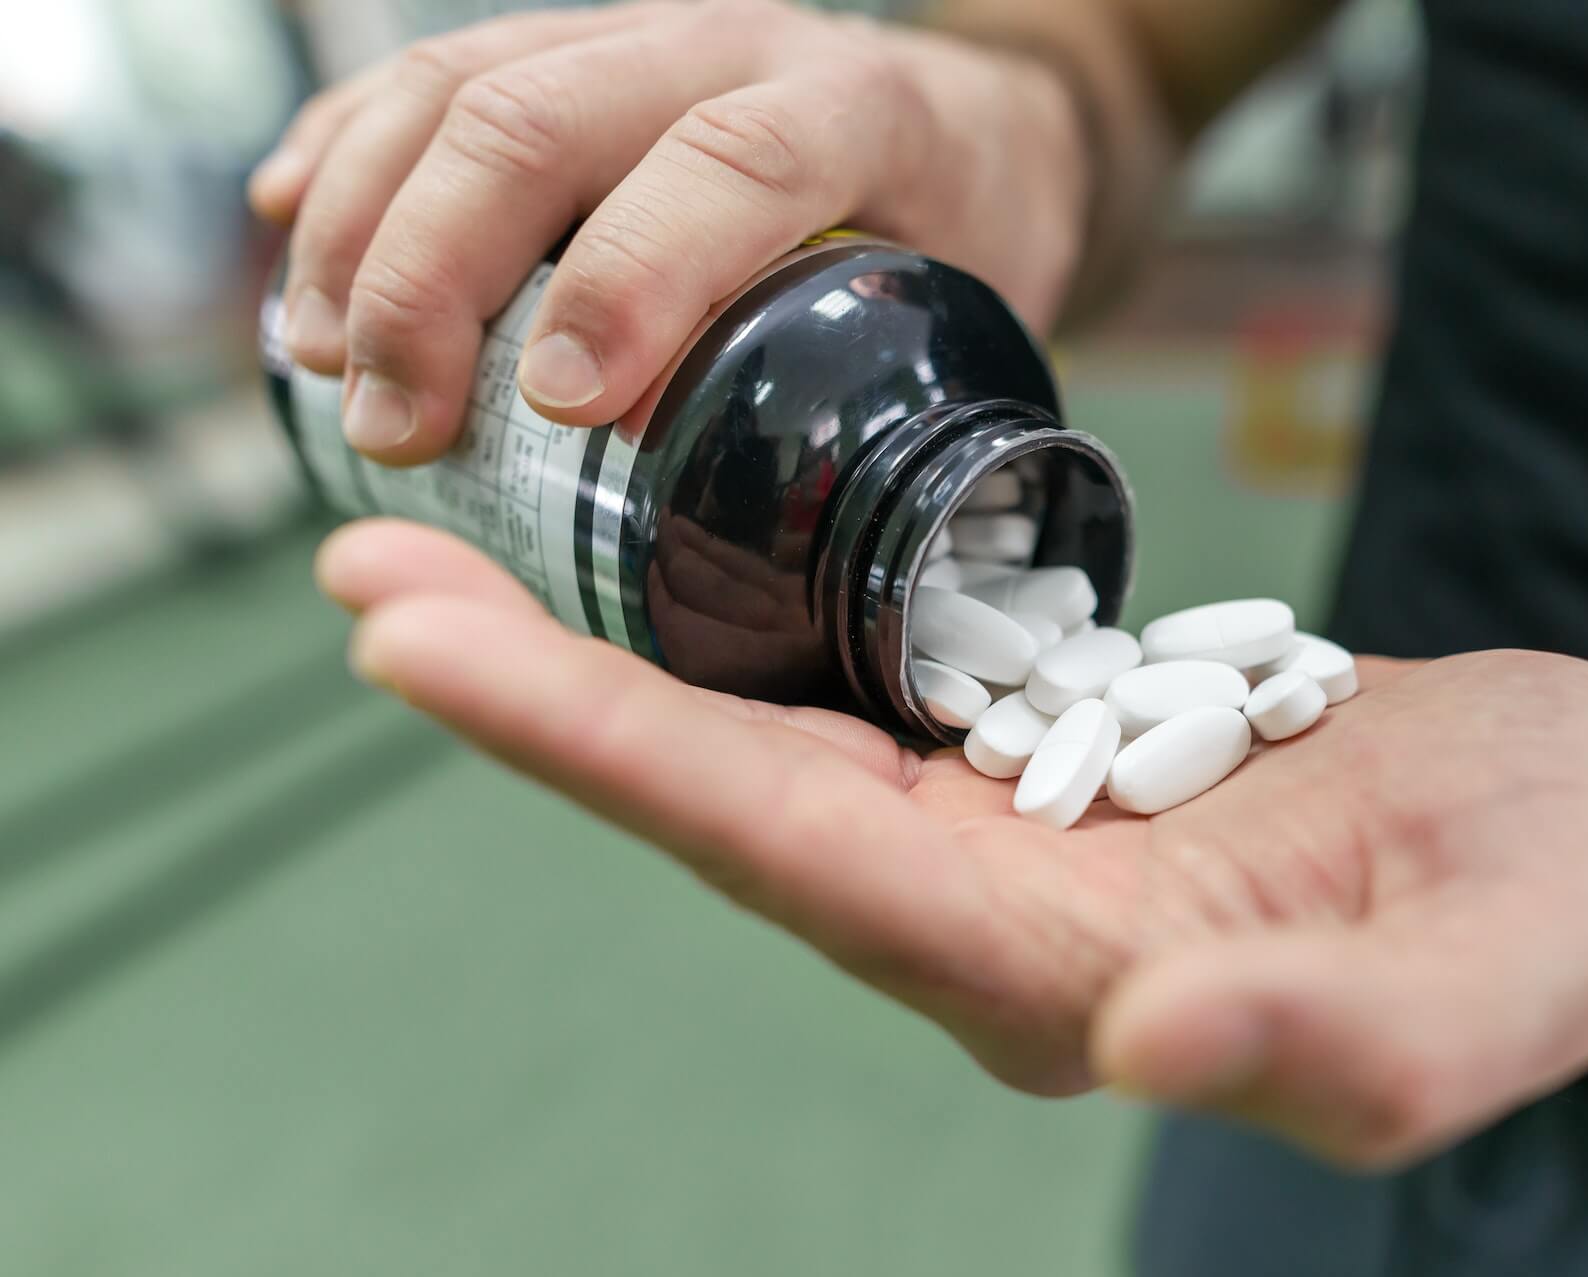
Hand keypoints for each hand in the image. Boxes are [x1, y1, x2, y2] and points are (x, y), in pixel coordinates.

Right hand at [250, 0, 1088, 461]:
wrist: (975, 132)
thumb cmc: (969, 250)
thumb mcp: (982, 324)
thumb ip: (913, 419)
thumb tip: (826, 594)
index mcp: (854, 111)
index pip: (734, 164)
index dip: (633, 276)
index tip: (557, 407)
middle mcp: (730, 47)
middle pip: (547, 118)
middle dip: (440, 272)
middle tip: (395, 424)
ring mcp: (635, 36)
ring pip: (460, 87)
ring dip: (367, 224)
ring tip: (327, 360)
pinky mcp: (567, 50)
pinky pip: (428, 76)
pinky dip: (344, 147)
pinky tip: (288, 224)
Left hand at [319, 518, 1587, 1165]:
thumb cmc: (1561, 903)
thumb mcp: (1502, 981)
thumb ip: (1347, 1046)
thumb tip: (1148, 1033)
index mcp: (1072, 980)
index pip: (802, 864)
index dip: (613, 757)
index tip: (433, 652)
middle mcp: (998, 926)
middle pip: (733, 808)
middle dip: (544, 703)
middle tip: (363, 576)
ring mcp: (1009, 850)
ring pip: (766, 753)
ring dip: (601, 667)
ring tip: (437, 568)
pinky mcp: (1039, 771)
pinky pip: (849, 707)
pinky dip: (728, 646)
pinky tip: (646, 583)